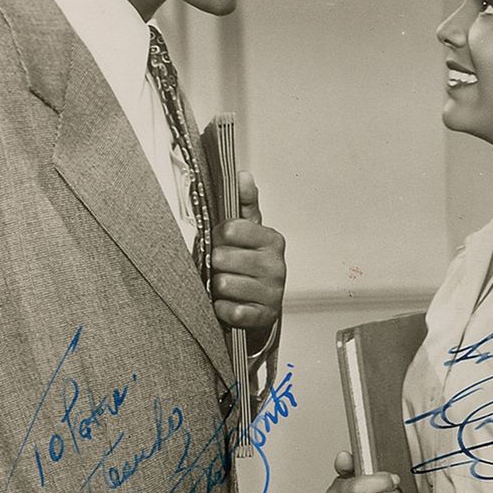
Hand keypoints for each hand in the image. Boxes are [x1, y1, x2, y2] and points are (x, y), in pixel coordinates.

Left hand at [211, 171, 284, 349]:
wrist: (262, 309)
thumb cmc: (251, 267)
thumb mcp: (250, 234)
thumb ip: (245, 204)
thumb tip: (243, 175)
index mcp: (272, 240)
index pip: (231, 229)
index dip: (219, 236)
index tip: (223, 241)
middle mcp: (276, 265)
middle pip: (222, 258)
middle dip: (216, 265)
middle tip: (223, 268)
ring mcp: (272, 292)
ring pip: (223, 284)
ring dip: (217, 289)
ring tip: (227, 287)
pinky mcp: (263, 317)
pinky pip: (230, 310)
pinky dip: (223, 309)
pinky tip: (229, 304)